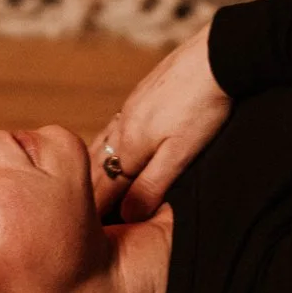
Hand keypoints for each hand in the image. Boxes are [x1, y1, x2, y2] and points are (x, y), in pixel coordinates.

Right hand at [91, 23, 230, 221]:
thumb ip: (152, 184)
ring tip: (84, 189)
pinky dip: (105, 146)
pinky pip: (114, 127)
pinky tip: (111, 147)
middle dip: (85, 194)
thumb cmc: (204, 106)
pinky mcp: (142, 93)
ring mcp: (130, 108)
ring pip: (102, 145)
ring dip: (92, 169)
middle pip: (95, 168)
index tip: (82, 236)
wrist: (217, 56)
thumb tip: (127, 215)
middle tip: (74, 219)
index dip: (93, 214)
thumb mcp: (182, 153)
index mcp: (129, 146)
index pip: (102, 189)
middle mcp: (122, 126)